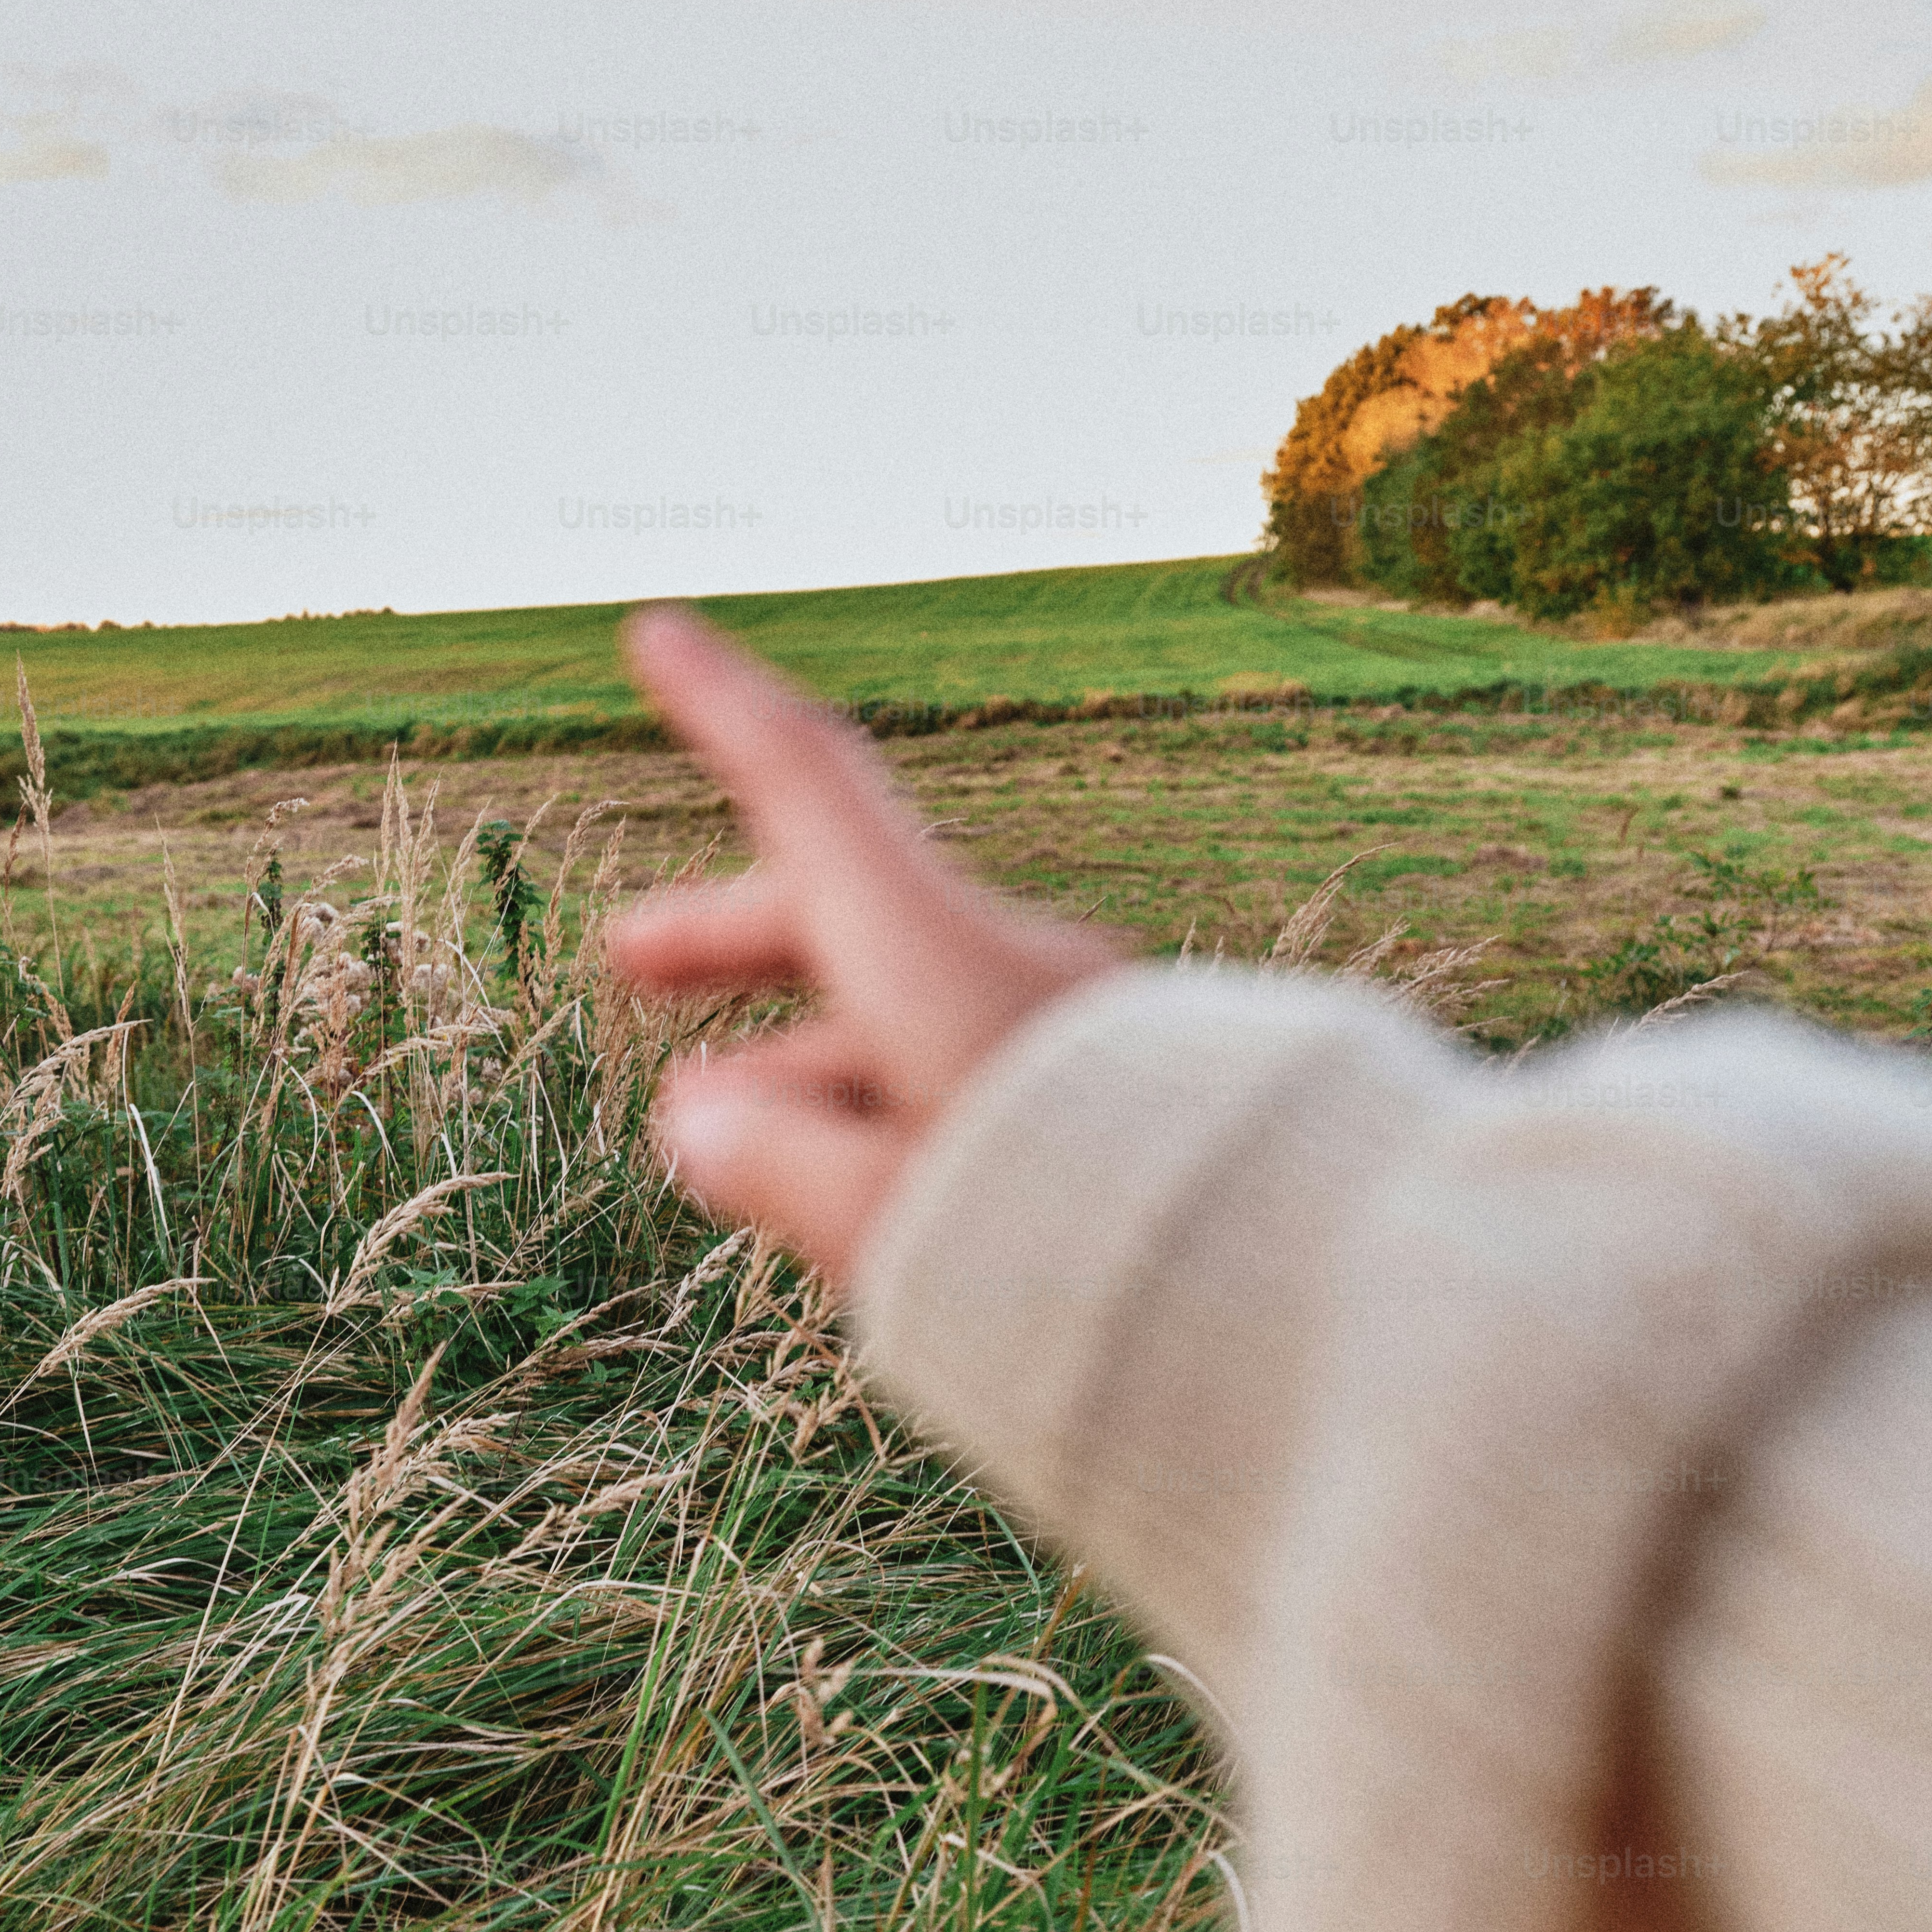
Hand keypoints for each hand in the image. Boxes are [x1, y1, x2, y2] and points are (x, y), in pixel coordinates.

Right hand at [606, 606, 1123, 1288]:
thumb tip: (702, 1123)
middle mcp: (1011, 969)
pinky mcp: (1123, 1097)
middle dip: (729, 937)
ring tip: (721, 1133)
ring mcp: (1074, 1029)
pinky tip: (858, 1181)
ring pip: (908, 1011)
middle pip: (846, 913)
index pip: (811, 791)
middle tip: (628, 954)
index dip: (721, 710)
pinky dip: (890, 1099)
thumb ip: (777, 1165)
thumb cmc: (1076, 1261)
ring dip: (805, 1054)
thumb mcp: (889, 1222)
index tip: (655, 633)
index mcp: (941, 962)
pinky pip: (976, 1069)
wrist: (1302, 1298)